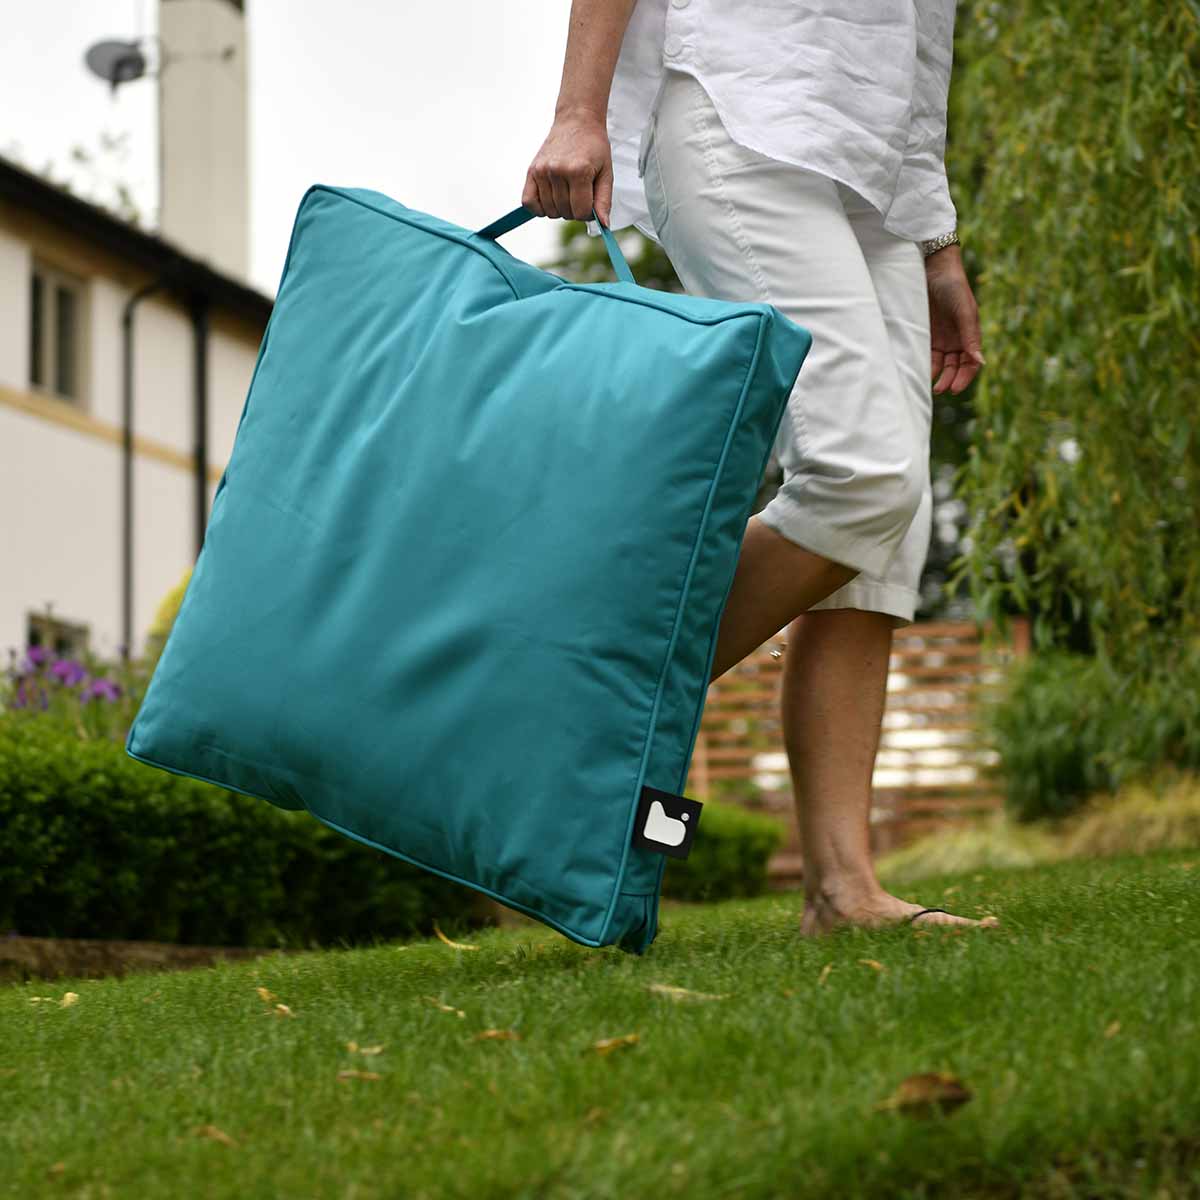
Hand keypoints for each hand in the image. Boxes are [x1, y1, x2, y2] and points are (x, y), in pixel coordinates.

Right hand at [522, 107, 613, 224]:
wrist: (577, 122)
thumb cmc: (594, 148)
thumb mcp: (606, 173)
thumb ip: (604, 201)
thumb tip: (604, 225)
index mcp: (578, 171)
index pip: (580, 212)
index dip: (588, 213)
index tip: (590, 201)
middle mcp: (558, 171)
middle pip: (565, 213)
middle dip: (574, 210)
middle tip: (579, 193)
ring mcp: (542, 171)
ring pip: (549, 211)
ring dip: (559, 208)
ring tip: (567, 191)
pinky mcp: (532, 170)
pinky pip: (529, 203)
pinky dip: (539, 208)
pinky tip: (550, 199)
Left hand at [925, 244, 984, 394]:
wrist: (933, 268)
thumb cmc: (953, 287)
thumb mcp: (964, 311)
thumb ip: (970, 336)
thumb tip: (980, 362)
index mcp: (970, 334)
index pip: (971, 363)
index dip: (965, 377)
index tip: (954, 388)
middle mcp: (957, 339)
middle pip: (956, 367)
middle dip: (950, 380)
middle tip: (940, 390)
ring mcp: (941, 337)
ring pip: (941, 364)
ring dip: (937, 375)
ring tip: (930, 385)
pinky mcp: (926, 333)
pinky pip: (926, 354)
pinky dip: (925, 364)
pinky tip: (919, 371)